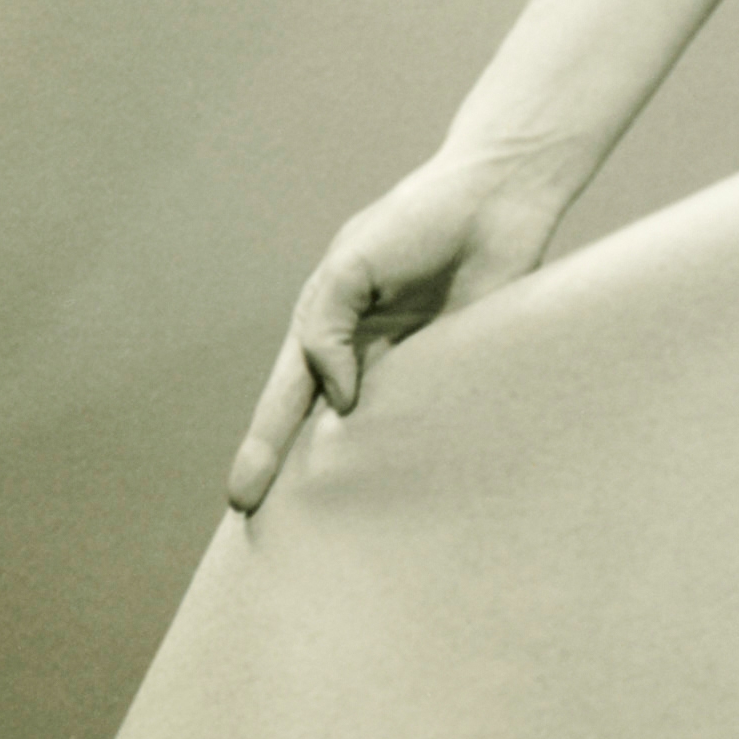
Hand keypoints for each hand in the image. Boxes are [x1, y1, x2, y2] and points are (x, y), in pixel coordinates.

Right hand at [226, 150, 566, 510]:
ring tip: (349, 538)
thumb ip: (329, 328)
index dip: (262, 449)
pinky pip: (438, 425)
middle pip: (323, 431)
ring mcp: (413, 371)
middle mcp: (363, 358)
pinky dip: (426, 459)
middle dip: (302, 481)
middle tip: (278, 538)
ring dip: (366, 481)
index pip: (285, 401)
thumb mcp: (354, 266)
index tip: (241, 499)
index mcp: (325, 328)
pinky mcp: (462, 375)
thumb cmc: (417, 221)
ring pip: (379, 439)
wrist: (498, 200)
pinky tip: (420, 499)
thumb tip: (340, 400)